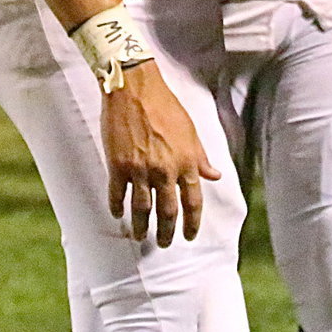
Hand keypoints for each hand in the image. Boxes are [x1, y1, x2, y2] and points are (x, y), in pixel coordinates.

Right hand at [101, 60, 220, 246]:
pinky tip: (118, 214)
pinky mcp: (118, 166)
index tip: (189, 235)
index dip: (192, 222)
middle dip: (167, 232)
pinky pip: (117, 195)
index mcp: (186, 161)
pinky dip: (117, 208)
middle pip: (168, 211)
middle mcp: (165, 170)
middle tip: (165, 243)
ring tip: (142, 236)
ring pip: (142, 209)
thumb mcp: (191, 129)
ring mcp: (140, 170)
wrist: (135, 88)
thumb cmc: (166, 104)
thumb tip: (214, 175)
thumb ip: (201, 156)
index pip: (193, 201)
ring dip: (142, 227)